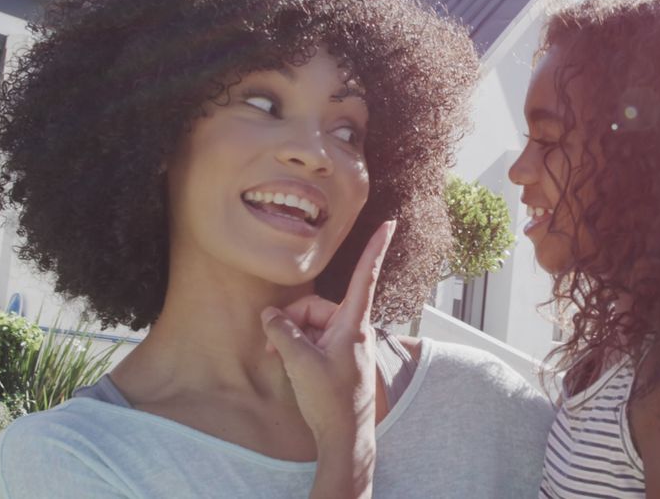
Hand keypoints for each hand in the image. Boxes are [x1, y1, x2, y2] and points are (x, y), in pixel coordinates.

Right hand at [260, 220, 395, 497]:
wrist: (344, 436)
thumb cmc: (331, 401)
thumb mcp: (300, 363)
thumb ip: (283, 332)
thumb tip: (270, 315)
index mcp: (353, 323)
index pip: (365, 276)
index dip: (376, 248)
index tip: (389, 223)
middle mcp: (352, 329)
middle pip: (316, 307)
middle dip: (291, 320)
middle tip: (270, 343)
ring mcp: (345, 344)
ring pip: (311, 325)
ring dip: (291, 337)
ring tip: (277, 358)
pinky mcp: (337, 357)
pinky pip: (313, 340)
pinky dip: (297, 348)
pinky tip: (286, 365)